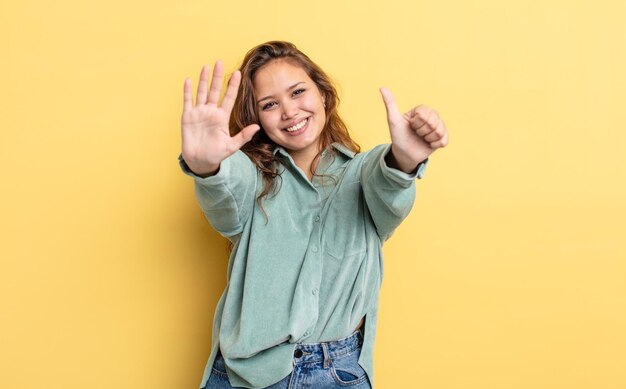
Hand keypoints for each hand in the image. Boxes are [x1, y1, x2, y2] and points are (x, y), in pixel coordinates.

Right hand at [181, 61, 259, 176]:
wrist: (200, 161)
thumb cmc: (216, 154)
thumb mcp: (232, 146)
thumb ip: (243, 136)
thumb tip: (257, 127)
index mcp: (222, 117)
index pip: (229, 98)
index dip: (233, 86)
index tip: (238, 73)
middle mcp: (211, 112)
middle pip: (215, 91)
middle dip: (218, 77)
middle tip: (220, 62)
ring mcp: (199, 113)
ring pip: (201, 92)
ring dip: (203, 80)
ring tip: (206, 67)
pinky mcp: (187, 116)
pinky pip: (187, 101)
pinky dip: (188, 91)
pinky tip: (189, 80)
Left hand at [380, 87, 448, 172]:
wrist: (404, 153)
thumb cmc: (399, 136)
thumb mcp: (393, 120)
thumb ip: (390, 103)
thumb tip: (382, 88)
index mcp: (422, 110)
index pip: (424, 114)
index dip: (417, 123)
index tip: (411, 125)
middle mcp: (432, 115)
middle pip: (433, 122)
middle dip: (422, 131)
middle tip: (416, 133)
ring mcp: (439, 126)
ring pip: (439, 132)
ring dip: (428, 138)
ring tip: (422, 138)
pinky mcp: (443, 137)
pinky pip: (444, 141)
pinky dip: (434, 145)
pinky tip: (428, 144)